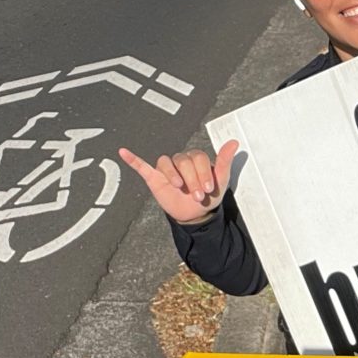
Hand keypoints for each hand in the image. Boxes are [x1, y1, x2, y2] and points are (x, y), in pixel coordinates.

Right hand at [118, 139, 239, 225]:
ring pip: (166, 162)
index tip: (208, 188)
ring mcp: (167, 168)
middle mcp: (181, 160)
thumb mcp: (221, 181)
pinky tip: (124, 152)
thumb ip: (225, 161)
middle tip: (196, 195)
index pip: (198, 157)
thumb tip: (234, 142)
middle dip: (192, 179)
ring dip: (173, 175)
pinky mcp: (154, 177)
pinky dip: (132, 159)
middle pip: (183, 160)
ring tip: (180, 188)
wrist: (196, 214)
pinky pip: (141, 165)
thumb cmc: (208, 195)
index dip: (203, 172)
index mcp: (197, 158)